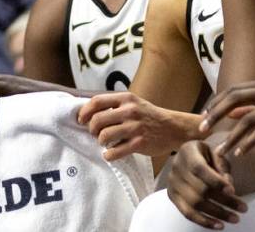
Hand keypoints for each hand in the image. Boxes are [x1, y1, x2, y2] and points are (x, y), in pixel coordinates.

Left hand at [77, 92, 201, 160]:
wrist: (174, 127)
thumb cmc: (149, 115)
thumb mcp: (133, 102)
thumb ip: (114, 105)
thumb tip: (88, 111)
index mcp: (126, 98)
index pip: (96, 101)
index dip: (84, 112)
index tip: (81, 120)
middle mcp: (129, 111)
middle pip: (97, 120)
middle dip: (92, 130)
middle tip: (95, 134)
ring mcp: (135, 127)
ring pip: (104, 136)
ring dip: (100, 142)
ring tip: (105, 143)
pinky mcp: (139, 143)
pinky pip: (115, 152)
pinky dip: (109, 155)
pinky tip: (111, 154)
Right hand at [167, 140, 246, 228]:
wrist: (186, 157)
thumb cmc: (205, 155)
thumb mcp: (215, 153)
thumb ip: (222, 167)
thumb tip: (228, 185)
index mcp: (187, 152)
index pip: (200, 168)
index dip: (216, 181)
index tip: (232, 191)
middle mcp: (176, 168)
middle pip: (200, 189)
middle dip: (224, 201)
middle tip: (243, 208)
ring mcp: (173, 183)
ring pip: (195, 204)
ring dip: (217, 213)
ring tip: (235, 218)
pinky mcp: (173, 196)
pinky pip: (187, 213)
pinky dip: (204, 221)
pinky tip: (219, 225)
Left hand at [200, 78, 254, 157]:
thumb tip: (232, 112)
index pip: (234, 90)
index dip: (216, 102)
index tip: (203, 117)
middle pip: (235, 98)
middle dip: (215, 114)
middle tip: (201, 130)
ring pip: (248, 119)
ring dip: (231, 137)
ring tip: (220, 152)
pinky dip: (249, 143)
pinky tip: (241, 153)